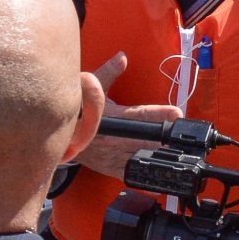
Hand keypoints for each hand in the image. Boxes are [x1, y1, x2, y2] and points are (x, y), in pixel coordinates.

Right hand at [70, 51, 182, 178]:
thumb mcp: (88, 87)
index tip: (176, 113)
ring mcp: (109, 155)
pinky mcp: (106, 167)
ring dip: (157, 158)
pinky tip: (157, 182)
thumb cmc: (75, 109)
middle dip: (164, 139)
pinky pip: (126, 174)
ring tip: (177, 158)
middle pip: (143, 139)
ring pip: (138, 157)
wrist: (55, 134)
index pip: (137, 114)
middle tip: (184, 140)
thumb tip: (122, 57)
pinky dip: (142, 179)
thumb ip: (108, 73)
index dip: (157, 113)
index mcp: (109, 116)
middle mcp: (111, 137)